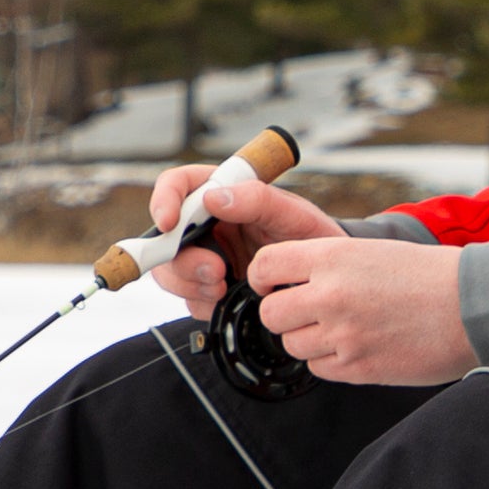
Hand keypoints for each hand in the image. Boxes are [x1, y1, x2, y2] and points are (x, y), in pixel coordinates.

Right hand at [144, 164, 345, 320]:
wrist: (324, 280)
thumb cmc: (312, 238)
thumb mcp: (294, 214)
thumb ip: (258, 200)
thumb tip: (213, 198)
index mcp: (222, 194)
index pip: (178, 185)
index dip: (164, 200)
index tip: (169, 223)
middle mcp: (207, 225)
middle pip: (165, 238)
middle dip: (185, 261)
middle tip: (217, 272)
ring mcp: (205, 257)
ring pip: (171, 272)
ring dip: (192, 285)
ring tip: (225, 288)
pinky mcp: (209, 287)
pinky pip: (189, 299)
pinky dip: (203, 304)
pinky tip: (229, 300)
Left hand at [247, 234, 473, 384]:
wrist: (473, 306)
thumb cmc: (427, 275)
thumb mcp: (369, 250)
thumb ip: (325, 265)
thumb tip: (287, 283)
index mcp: (332, 256)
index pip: (265, 266)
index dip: (264, 278)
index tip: (273, 285)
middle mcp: (330, 295)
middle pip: (270, 314)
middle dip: (284, 314)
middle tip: (307, 312)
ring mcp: (342, 335)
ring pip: (292, 345)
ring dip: (308, 339)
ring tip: (341, 328)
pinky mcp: (357, 367)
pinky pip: (318, 369)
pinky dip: (329, 361)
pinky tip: (356, 345)